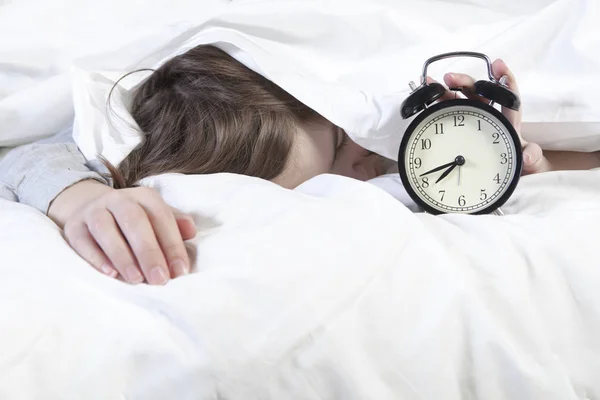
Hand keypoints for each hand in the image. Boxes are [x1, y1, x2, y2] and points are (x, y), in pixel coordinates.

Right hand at [48, 180, 195, 284]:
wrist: (91, 207)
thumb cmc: (134, 221)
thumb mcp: (156, 217)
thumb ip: (175, 224)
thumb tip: (191, 231)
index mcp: (144, 197)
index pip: (161, 217)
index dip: (172, 244)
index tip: (180, 271)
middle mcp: (118, 200)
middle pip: (134, 221)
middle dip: (149, 251)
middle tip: (159, 279)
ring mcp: (93, 211)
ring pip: (106, 230)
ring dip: (122, 256)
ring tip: (136, 280)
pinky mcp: (74, 227)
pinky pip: (83, 241)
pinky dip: (96, 258)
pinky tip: (110, 274)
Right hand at [430, 59, 551, 174]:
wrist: (503, 178)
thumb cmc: (517, 164)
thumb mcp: (530, 163)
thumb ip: (532, 156)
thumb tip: (526, 155)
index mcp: (508, 122)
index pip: (509, 98)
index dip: (505, 80)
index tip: (497, 65)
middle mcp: (489, 117)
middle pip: (478, 94)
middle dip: (464, 82)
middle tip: (449, 78)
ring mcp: (472, 123)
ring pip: (459, 101)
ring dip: (445, 91)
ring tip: (431, 83)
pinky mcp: (458, 132)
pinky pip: (447, 115)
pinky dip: (436, 105)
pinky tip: (426, 98)